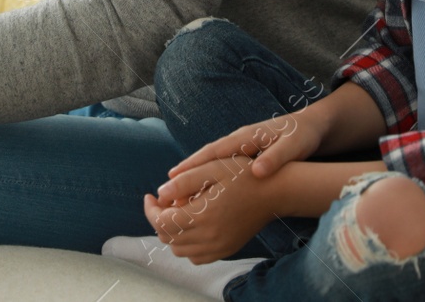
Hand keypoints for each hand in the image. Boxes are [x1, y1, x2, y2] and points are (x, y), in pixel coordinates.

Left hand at [144, 155, 277, 261]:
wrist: (274, 192)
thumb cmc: (244, 174)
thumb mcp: (212, 167)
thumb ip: (184, 181)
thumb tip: (160, 194)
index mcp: (202, 215)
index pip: (161, 222)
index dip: (150, 209)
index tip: (150, 196)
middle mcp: (208, 237)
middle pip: (167, 238)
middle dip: (159, 219)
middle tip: (164, 201)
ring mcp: (218, 247)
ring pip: (179, 250)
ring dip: (171, 233)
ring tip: (177, 212)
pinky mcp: (225, 250)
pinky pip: (196, 257)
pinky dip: (186, 245)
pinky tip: (192, 226)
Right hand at [162, 111, 321, 192]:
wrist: (313, 126)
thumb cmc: (304, 136)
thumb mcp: (294, 146)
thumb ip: (275, 157)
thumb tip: (256, 171)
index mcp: (248, 136)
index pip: (215, 152)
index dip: (195, 164)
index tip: (175, 177)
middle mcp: (240, 138)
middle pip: (207, 155)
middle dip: (187, 169)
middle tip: (166, 186)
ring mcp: (242, 143)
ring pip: (212, 159)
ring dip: (194, 171)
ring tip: (176, 188)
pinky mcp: (246, 151)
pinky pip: (221, 162)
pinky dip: (208, 172)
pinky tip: (201, 185)